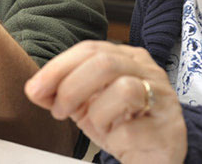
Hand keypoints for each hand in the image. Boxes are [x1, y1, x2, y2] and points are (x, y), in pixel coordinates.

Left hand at [25, 41, 186, 163]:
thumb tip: (34, 89)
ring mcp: (161, 96)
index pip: (89, 49)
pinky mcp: (167, 127)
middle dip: (71, 86)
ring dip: (96, 111)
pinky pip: (131, 127)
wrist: (155, 158)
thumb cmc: (124, 127)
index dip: (58, 67)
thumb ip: (63, 94)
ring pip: (124, 88)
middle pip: (104, 62)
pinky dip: (114, 134)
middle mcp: (147, 70)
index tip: (35, 88)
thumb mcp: (88, 107)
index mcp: (127, 58)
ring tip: (95, 126)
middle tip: (59, 110)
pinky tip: (116, 138)